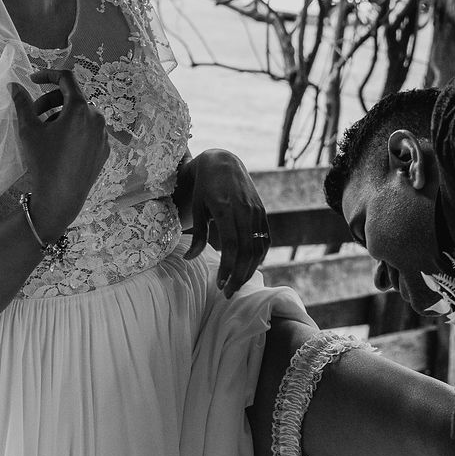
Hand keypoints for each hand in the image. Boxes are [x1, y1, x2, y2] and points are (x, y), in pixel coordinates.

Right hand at [9, 68, 108, 237]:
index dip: (47, 75)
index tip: (32, 80)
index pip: (66, 78)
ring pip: (80, 115)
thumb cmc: (43, 162)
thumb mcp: (28, 130)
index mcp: (80, 109)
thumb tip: (13, 85)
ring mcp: (103, 135)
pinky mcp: (104, 150)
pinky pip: (88, 131)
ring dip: (61, 116)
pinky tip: (59, 145)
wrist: (60, 198)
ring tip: (45, 132)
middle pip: (72, 97)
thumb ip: (22, 103)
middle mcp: (97, 118)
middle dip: (50, 101)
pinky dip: (73, 130)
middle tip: (33, 114)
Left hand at [180, 149, 269, 293]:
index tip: (219, 285)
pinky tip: (249, 268)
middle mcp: (245, 210)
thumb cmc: (205, 186)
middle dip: (238, 276)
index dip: (227, 268)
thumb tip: (189, 260)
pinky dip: (259, 257)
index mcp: (225, 209)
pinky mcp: (262, 212)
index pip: (231, 246)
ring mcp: (256, 211)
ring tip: (237, 285)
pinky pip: (265, 240)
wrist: (224, 162)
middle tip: (228, 293)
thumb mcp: (197, 208)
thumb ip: (197, 235)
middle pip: (247, 251)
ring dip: (250, 270)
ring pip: (258, 248)